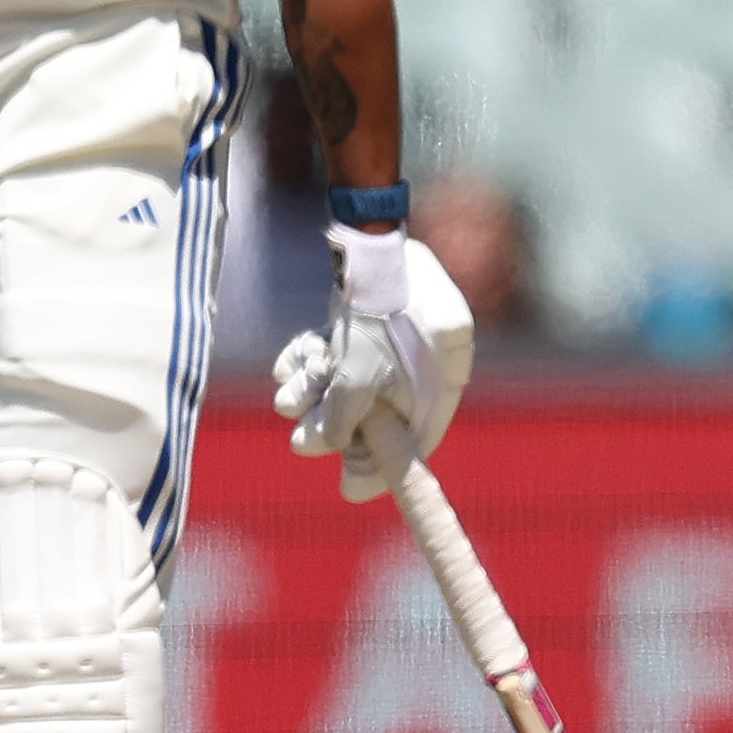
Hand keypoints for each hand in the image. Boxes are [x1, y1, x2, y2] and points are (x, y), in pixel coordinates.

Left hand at [273, 225, 476, 500]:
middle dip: (332, 423)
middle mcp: (425, 361)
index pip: (417, 438)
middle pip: (376, 412)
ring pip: (349, 382)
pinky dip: (314, 361)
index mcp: (443, 378)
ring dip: (313, 392)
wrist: (367, 243)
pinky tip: (291, 363)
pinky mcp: (367, 319)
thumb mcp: (357, 382)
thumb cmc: (376, 316)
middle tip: (299, 437)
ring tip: (289, 393)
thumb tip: (317, 447)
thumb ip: (340, 423)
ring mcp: (395, 338)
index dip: (382, 467)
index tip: (349, 489)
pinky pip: (339, 354)